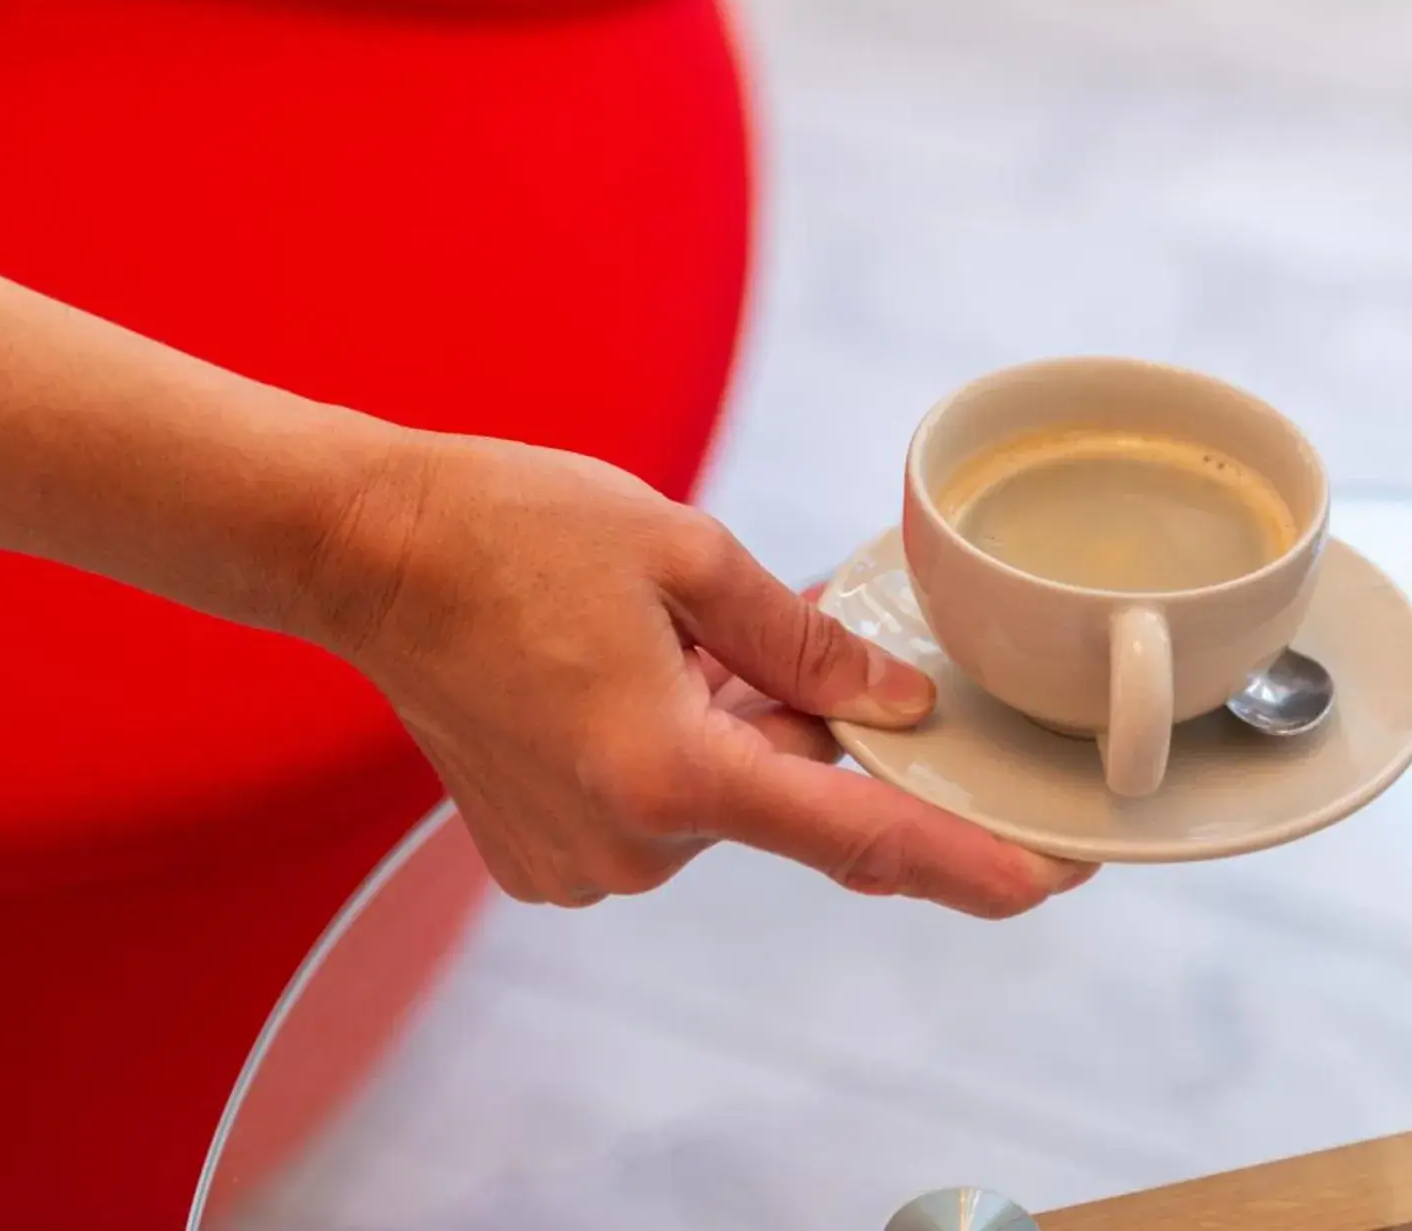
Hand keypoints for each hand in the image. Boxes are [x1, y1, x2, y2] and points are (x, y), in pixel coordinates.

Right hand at [308, 432, 1097, 915]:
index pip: (857, 837)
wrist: (369, 552)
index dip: (963, 863)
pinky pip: (658, 811)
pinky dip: (675, 749)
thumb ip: (805, 646)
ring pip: (720, 799)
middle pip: (782, 796)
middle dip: (800, 722)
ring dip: (729, 729)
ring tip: (658, 639)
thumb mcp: (687, 556)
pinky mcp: (545, 856)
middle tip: (752, 629)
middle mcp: (626, 844)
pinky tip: (624, 675)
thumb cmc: (513, 531)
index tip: (1043, 880)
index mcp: (668, 772)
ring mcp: (579, 862)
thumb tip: (896, 702)